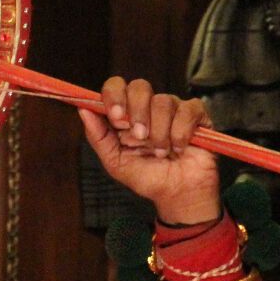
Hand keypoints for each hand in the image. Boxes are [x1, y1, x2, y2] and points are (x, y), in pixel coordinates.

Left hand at [78, 77, 220, 224]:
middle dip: (137, 113)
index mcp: (127, 113)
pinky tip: (179, 148)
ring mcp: (173, 108)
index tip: (117, 118)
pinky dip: (180, 133)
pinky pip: (187, 110)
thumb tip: (83, 110)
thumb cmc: (147, 177)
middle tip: (140, 138)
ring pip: (163, 102)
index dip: (115, 96)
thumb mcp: (116, 162)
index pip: (116, 86)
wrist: (177, 194)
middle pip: (140, 86)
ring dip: (159, 133)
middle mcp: (149, 106)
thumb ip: (99, 136)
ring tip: (161, 153)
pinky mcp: (196, 114)